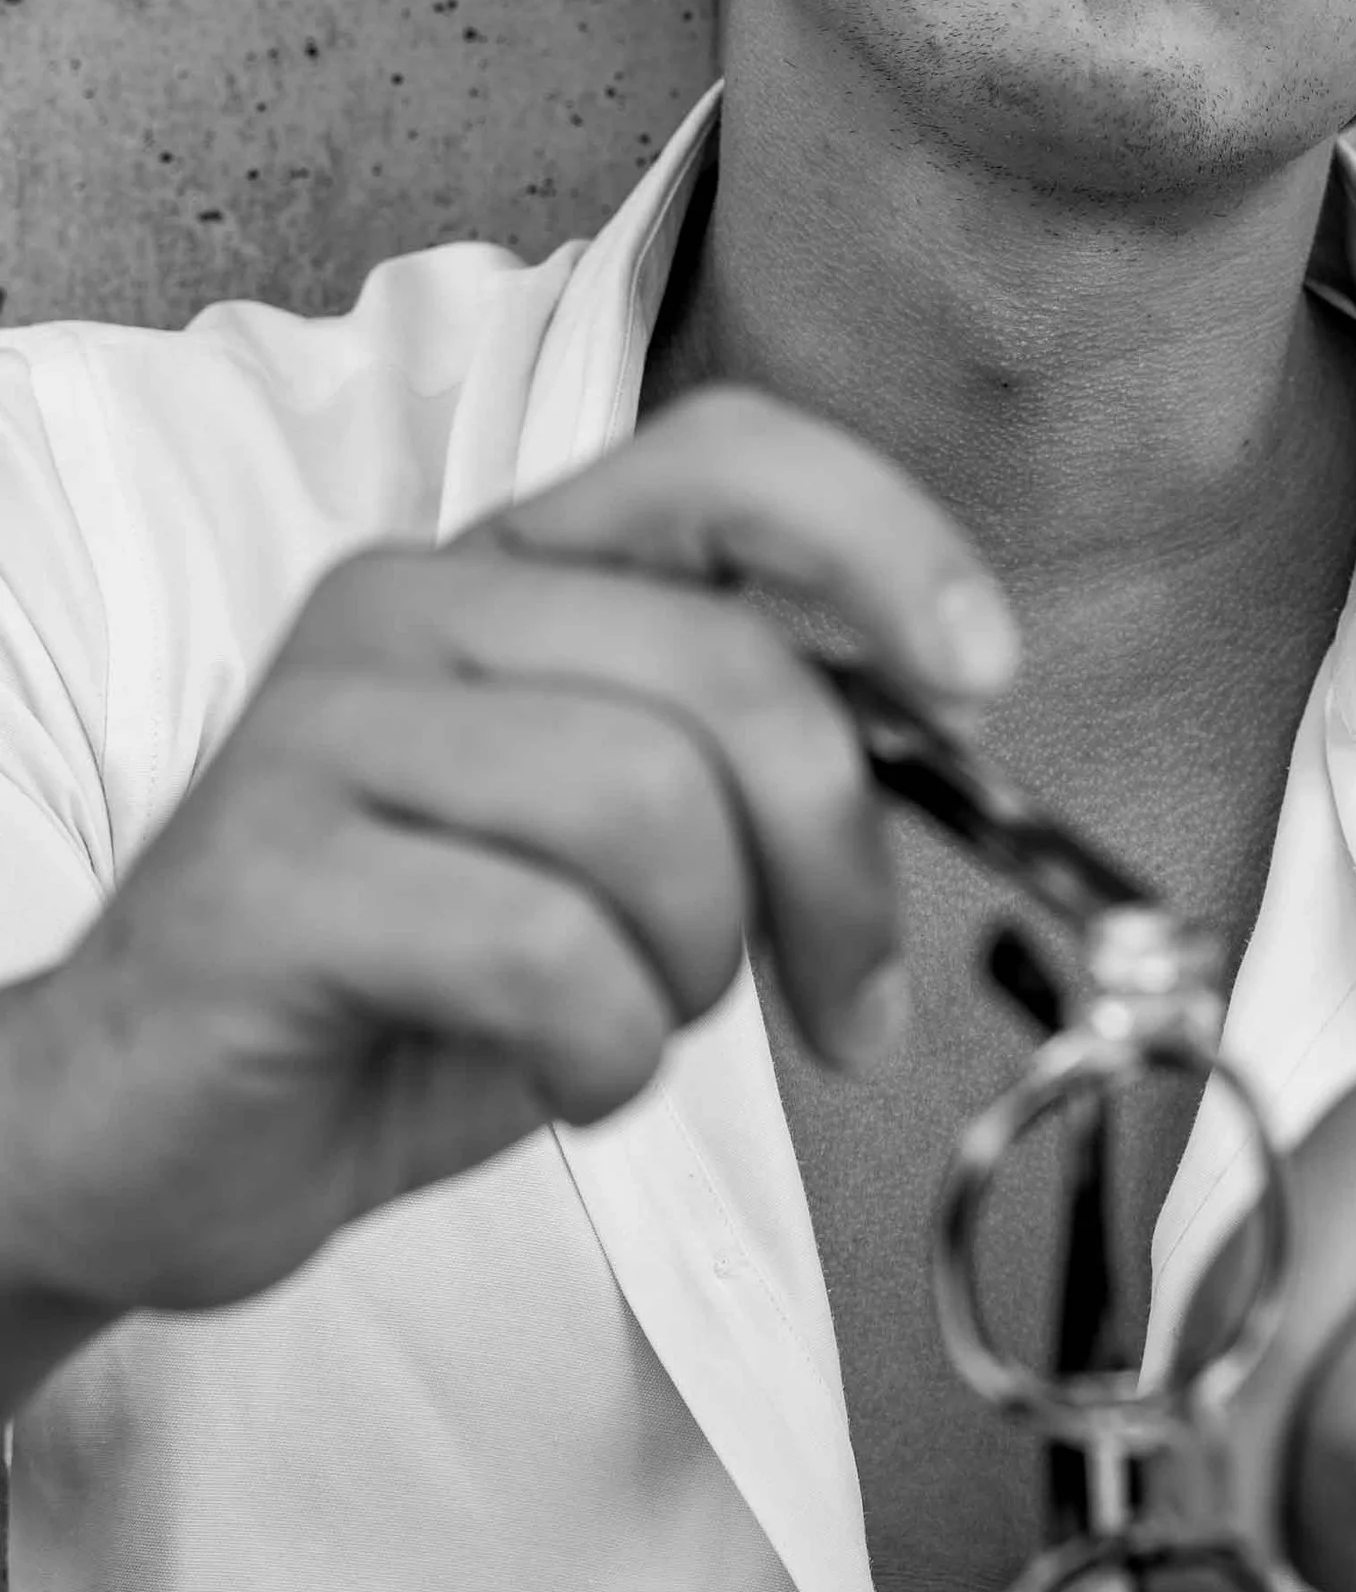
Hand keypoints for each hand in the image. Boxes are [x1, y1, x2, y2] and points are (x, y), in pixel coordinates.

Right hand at [0, 384, 1017, 1345]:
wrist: (140, 1135)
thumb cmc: (403, 989)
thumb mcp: (612, 852)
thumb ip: (742, 764)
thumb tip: (943, 737)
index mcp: (509, 572)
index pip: (726, 457)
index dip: (884, 542)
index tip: (978, 677)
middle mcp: (413, 608)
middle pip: (733, 673)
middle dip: (834, 863)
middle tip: (843, 999)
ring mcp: (327, 730)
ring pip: (651, 811)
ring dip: (693, 968)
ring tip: (624, 1023)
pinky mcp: (271, 876)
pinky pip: (546, 950)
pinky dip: (604, 1052)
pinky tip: (555, 1070)